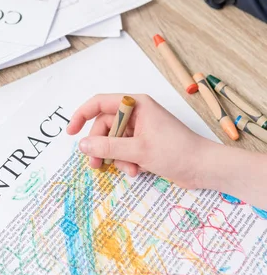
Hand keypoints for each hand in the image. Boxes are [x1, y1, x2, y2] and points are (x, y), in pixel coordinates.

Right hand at [67, 94, 211, 188]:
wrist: (204, 167)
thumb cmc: (175, 151)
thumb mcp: (138, 150)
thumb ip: (108, 146)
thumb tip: (82, 144)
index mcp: (136, 104)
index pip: (100, 102)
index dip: (82, 115)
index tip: (71, 132)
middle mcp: (137, 113)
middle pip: (105, 126)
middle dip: (100, 145)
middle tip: (96, 165)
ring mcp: (141, 128)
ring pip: (114, 140)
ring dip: (116, 157)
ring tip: (128, 170)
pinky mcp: (145, 143)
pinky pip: (125, 149)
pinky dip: (126, 161)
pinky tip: (136, 171)